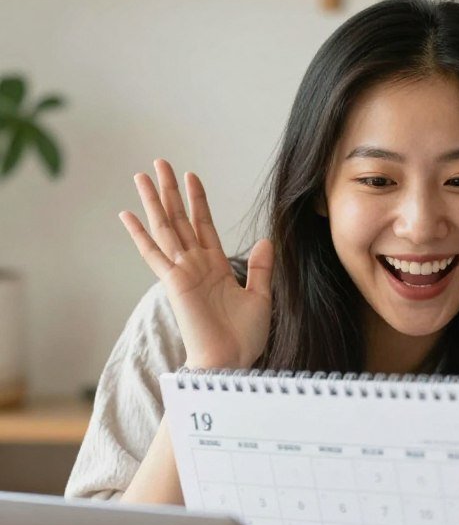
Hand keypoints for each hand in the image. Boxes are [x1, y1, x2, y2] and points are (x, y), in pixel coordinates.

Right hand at [120, 159, 272, 369]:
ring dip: (154, 202)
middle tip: (160, 163)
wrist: (231, 361)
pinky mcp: (174, 282)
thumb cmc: (244, 338)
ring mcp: (182, 272)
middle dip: (170, 192)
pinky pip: (153, 254)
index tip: (192, 177)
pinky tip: (127, 214)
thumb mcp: (261, 297)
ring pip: (165, 229)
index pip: (203, 226)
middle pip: (180, 220)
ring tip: (143, 174)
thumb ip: (260, 268)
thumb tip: (266, 240)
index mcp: (215, 268)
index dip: (198, 201)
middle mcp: (196, 266)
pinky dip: (140, 234)